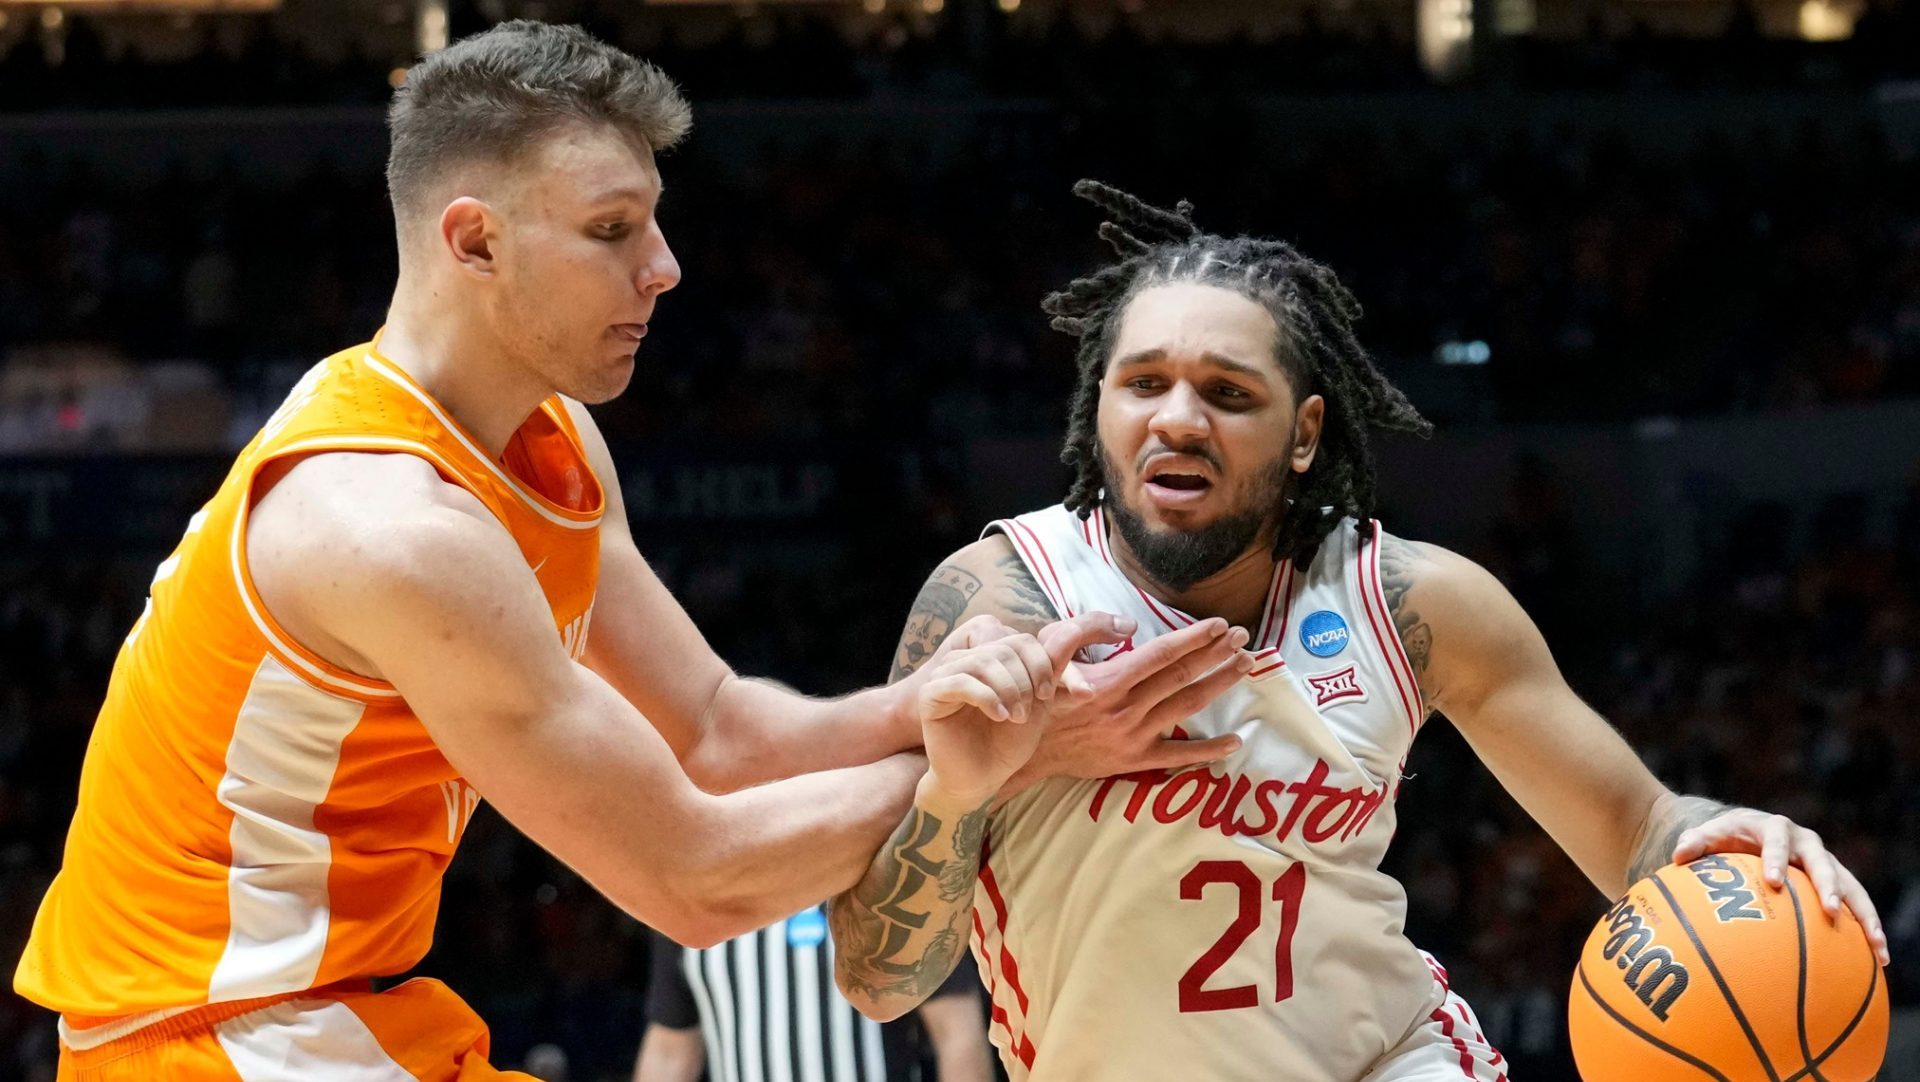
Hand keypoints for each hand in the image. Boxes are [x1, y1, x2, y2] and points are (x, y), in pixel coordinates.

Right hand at [916, 616, 1119, 803]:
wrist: (980, 779)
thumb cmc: (1007, 743)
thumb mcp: (1037, 704)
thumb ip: (1051, 672)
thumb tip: (1069, 636)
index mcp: (992, 658)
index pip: (1020, 641)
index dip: (1041, 664)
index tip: (1049, 695)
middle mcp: (967, 660)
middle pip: (1004, 648)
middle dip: (1025, 680)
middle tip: (1028, 713)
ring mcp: (947, 674)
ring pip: (983, 661)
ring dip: (1009, 689)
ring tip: (1016, 718)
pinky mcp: (931, 694)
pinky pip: (961, 681)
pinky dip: (987, 698)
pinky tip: (999, 717)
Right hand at [1018, 617, 1252, 787]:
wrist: (1023, 751)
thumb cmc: (1039, 698)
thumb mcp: (1051, 655)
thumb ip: (1087, 632)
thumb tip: (1129, 622)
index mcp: (1108, 681)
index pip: (1161, 653)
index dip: (1194, 638)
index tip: (1220, 625)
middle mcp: (1126, 708)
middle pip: (1181, 676)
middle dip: (1216, 654)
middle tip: (1245, 638)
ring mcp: (1133, 736)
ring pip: (1186, 707)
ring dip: (1218, 684)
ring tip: (1244, 667)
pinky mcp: (1134, 760)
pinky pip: (1178, 756)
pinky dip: (1208, 751)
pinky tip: (1235, 741)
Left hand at [1673, 809, 1888, 965]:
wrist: (1746, 831)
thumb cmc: (1725, 837)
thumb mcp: (1708, 835)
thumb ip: (1694, 842)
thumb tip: (1677, 856)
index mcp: (1774, 828)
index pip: (1776, 840)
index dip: (1775, 858)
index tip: (1772, 881)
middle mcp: (1806, 843)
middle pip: (1822, 862)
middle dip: (1826, 885)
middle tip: (1827, 911)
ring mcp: (1824, 863)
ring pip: (1850, 886)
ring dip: (1863, 913)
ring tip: (1876, 946)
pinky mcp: (1834, 883)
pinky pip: (1855, 905)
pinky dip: (1868, 929)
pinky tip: (1879, 959)